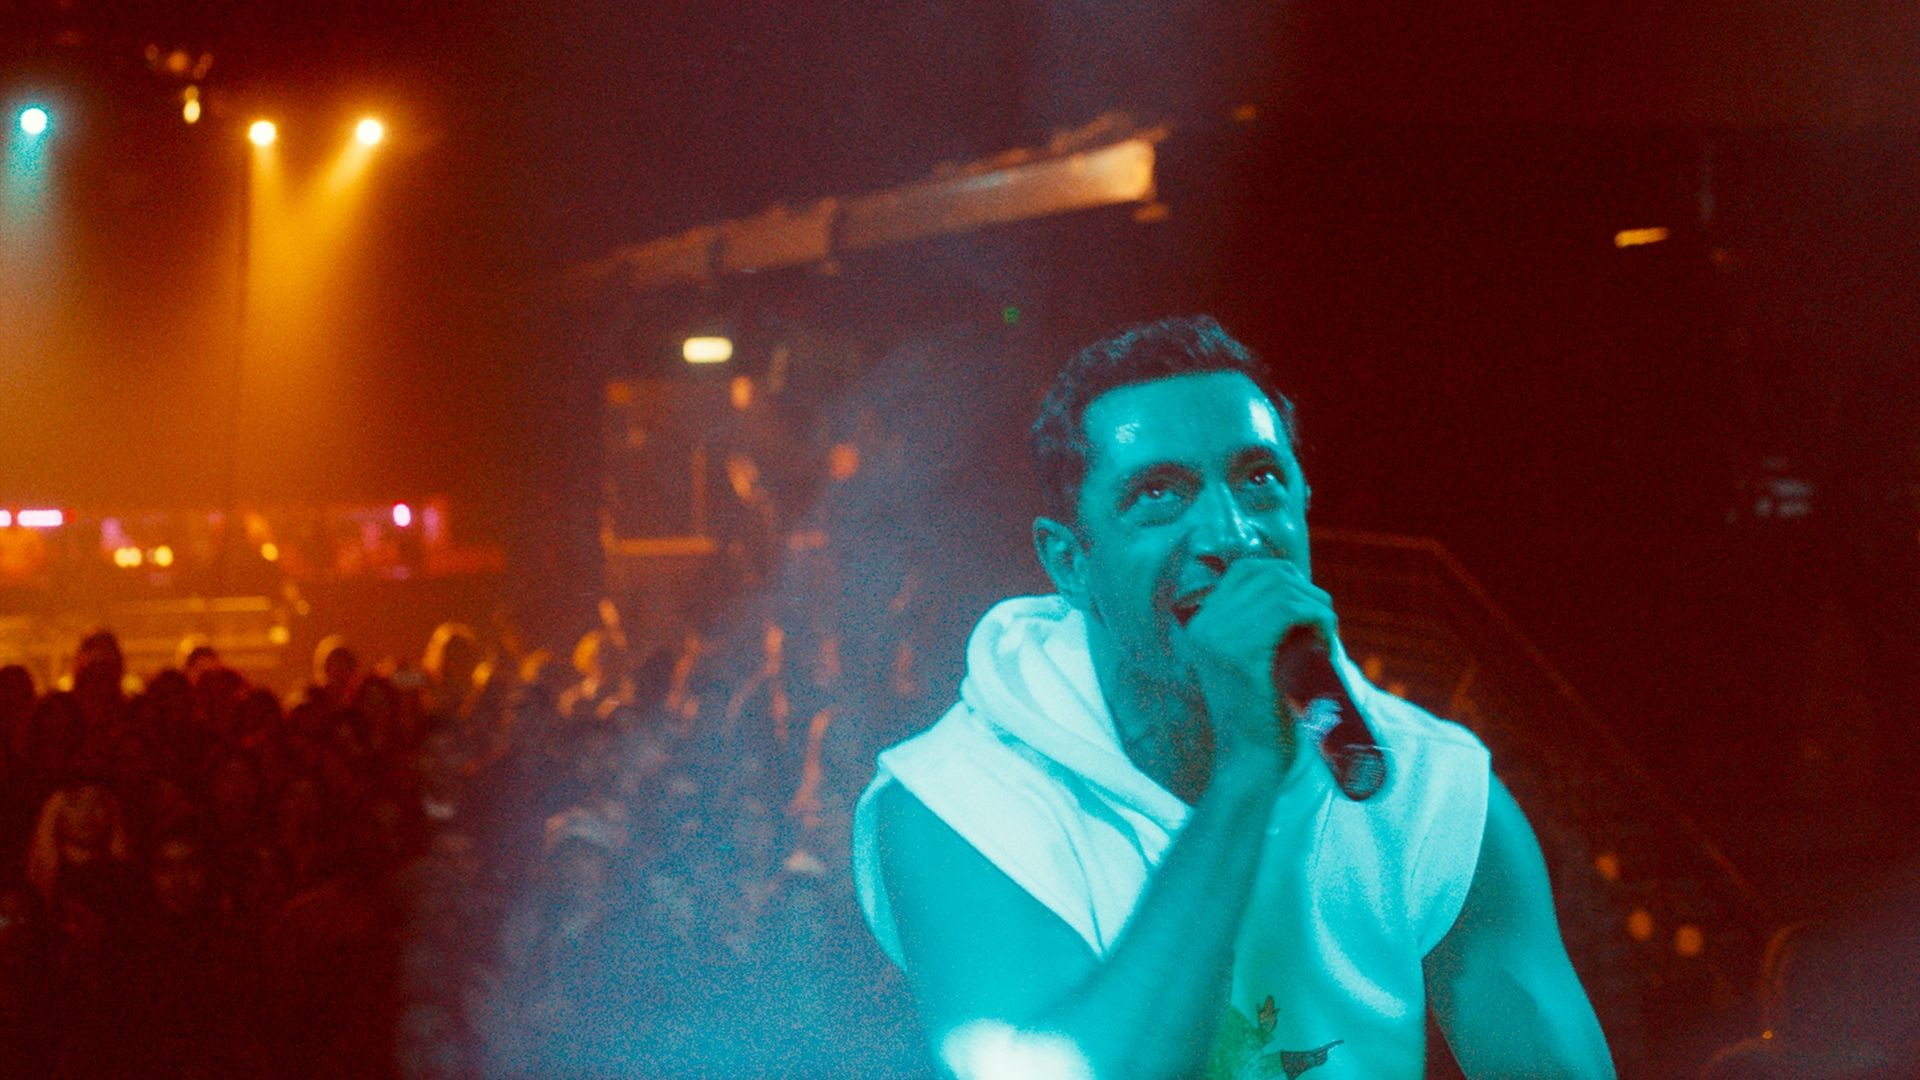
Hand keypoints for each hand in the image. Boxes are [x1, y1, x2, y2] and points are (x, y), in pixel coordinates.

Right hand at [1180, 558, 1336, 770]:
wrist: (1250, 763)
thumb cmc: (1261, 715)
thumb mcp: (1252, 662)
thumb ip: (1261, 630)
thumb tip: (1299, 594)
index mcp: (1200, 624)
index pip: (1245, 571)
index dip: (1285, 578)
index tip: (1308, 607)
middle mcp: (1203, 625)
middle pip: (1266, 574)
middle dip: (1305, 590)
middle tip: (1324, 624)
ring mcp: (1219, 638)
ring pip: (1281, 590)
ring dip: (1315, 605)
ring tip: (1327, 635)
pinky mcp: (1243, 654)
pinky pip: (1287, 611)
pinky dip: (1316, 616)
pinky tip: (1326, 639)